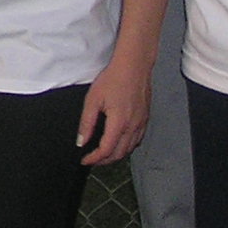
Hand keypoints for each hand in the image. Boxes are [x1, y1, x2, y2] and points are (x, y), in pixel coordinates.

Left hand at [76, 48, 151, 165]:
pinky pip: (137, 140)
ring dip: (116, 155)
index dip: (94, 159)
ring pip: (129, 149)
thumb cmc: (114, 78)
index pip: (106, 150)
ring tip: (103, 154)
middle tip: (92, 160)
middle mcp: (133, 126)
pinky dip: (127, 147)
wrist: (134, 66)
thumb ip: (86, 123)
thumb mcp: (93, 100)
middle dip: (104, 161)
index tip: (85, 160)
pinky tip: (119, 143)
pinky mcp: (145, 118)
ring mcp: (141, 123)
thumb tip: (81, 141)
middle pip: (119, 154)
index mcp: (119, 123)